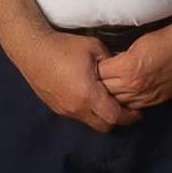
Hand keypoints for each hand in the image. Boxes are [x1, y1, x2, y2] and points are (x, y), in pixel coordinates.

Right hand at [15, 32, 141, 132]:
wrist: (32, 50)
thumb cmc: (64, 46)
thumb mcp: (94, 48)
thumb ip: (111, 61)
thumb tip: (123, 69)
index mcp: (88, 95)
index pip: (114, 116)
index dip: (129, 116)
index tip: (138, 112)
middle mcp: (77, 108)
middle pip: (104, 126)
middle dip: (117, 120)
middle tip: (126, 109)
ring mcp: (65, 110)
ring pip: (90, 122)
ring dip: (101, 116)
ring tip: (107, 102)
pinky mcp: (56, 108)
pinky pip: (77, 116)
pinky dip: (87, 111)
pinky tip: (89, 97)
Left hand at [97, 22, 171, 109]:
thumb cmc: (166, 40)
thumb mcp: (138, 43)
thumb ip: (122, 58)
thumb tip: (111, 65)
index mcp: (127, 68)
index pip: (100, 74)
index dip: (95, 70)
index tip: (92, 67)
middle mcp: (134, 85)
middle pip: (107, 91)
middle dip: (100, 85)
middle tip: (96, 80)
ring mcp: (146, 96)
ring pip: (119, 102)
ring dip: (113, 96)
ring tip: (108, 89)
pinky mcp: (156, 101)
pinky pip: (134, 106)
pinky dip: (127, 101)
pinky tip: (125, 95)